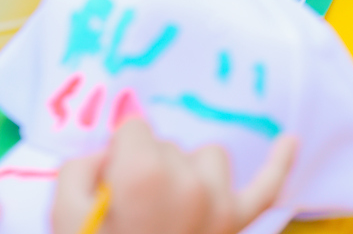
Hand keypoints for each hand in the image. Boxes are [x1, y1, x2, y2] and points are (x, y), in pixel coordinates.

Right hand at [52, 119, 296, 233]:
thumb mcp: (63, 216)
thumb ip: (79, 169)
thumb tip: (108, 157)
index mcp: (144, 172)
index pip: (133, 128)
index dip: (118, 156)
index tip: (110, 187)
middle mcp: (188, 180)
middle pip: (167, 145)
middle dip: (147, 167)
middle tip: (130, 212)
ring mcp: (218, 203)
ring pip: (207, 157)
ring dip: (189, 172)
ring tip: (169, 208)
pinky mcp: (236, 225)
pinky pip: (265, 188)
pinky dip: (278, 163)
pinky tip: (290, 140)